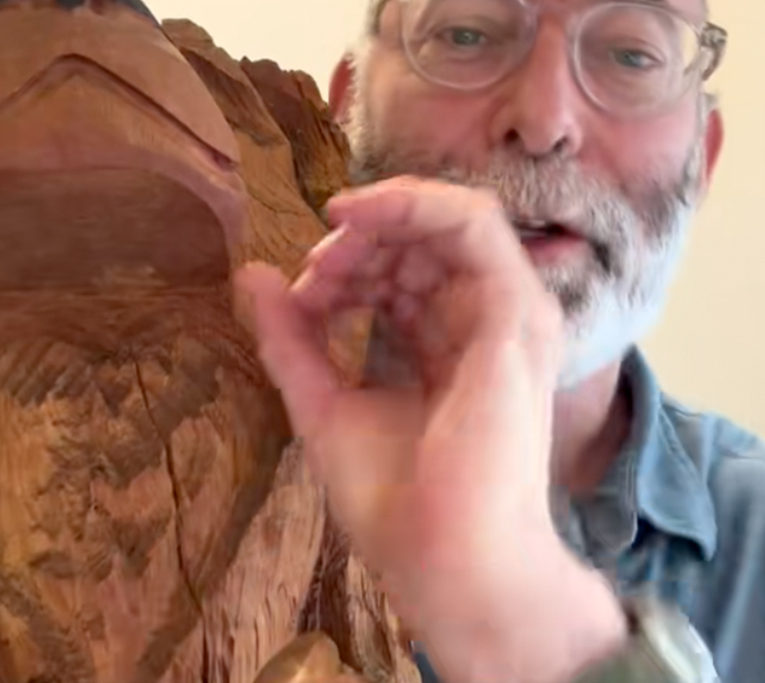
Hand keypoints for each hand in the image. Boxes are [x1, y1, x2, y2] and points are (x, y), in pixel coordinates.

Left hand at [235, 177, 625, 682]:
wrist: (444, 559)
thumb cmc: (394, 501)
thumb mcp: (321, 402)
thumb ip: (290, 338)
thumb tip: (250, 273)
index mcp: (443, 346)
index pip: (400, 272)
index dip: (342, 266)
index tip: (296, 299)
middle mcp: (482, 326)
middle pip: (424, 239)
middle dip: (358, 238)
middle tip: (312, 269)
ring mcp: (506, 319)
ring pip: (452, 218)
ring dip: (381, 215)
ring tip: (330, 249)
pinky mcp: (514, 316)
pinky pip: (474, 224)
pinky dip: (413, 205)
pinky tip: (359, 220)